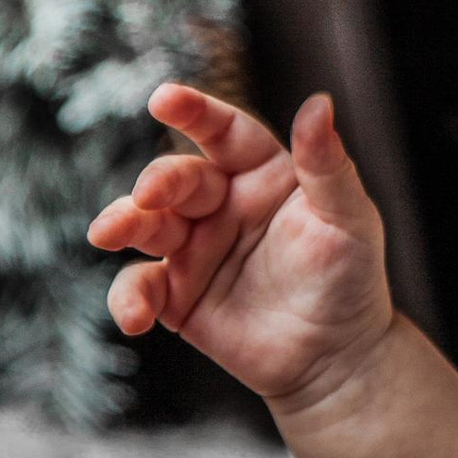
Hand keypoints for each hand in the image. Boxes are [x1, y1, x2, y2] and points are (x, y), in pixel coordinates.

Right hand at [88, 84, 391, 410]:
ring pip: (146, 225)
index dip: (196, 112)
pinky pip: (141, 287)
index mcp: (262, 173)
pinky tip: (135, 317)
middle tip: (149, 194)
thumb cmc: (350, 280)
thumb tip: (319, 103)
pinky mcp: (176, 295)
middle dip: (158, 182)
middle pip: (179, 178)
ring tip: (107, 234)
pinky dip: (129, 298)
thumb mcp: (349, 218)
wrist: (338, 359)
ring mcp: (193, 248)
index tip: (164, 98)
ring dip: (124, 225)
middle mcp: (221, 203)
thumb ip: (327, 164)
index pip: (225, 132)